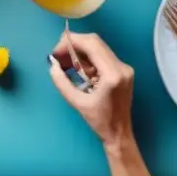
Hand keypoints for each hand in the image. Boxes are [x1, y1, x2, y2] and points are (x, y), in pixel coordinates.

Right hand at [48, 32, 134, 148]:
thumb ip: (62, 82)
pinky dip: (88, 58)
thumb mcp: (77, 102)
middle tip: (59, 56)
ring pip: (98, 47)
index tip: (56, 52)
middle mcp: (121, 67)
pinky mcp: (123, 70)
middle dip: (74, 45)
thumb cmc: (99, 121)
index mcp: (112, 75)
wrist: (119, 134)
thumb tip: (52, 65)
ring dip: (80, 51)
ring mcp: (124, 68)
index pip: (91, 45)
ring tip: (66, 63)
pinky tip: (78, 68)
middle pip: (95, 42)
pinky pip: (102, 55)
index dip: (71, 42)